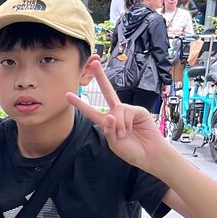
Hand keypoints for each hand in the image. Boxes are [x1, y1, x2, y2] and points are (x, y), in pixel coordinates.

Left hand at [67, 59, 168, 173]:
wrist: (149, 155)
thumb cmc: (131, 151)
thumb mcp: (115, 144)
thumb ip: (109, 131)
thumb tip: (110, 115)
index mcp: (107, 122)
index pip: (91, 111)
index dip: (80, 104)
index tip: (67, 95)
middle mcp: (116, 114)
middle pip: (108, 91)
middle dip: (101, 77)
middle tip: (94, 62)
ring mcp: (128, 111)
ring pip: (117, 108)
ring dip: (119, 123)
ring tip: (124, 134)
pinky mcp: (138, 110)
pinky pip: (127, 111)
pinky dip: (126, 122)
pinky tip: (130, 130)